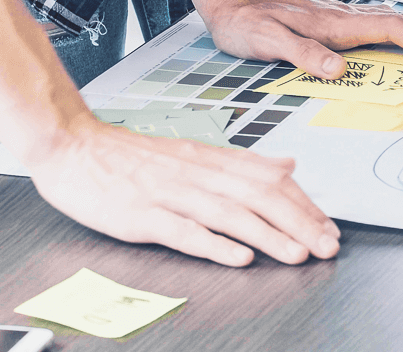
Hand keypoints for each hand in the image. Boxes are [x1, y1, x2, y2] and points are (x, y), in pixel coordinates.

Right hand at [28, 114, 338, 265]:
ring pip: (229, 214)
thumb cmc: (132, 156)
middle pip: (258, 196)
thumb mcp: (194, 151)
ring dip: (268, 235)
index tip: (329, 226)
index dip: (304, 203)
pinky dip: (213, 244)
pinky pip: (183, 231)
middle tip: (326, 245)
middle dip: (298, 222)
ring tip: (297, 254)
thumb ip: (242, 162)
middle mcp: (198, 174)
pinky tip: (238, 257)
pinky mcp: (143, 215)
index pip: (270, 180)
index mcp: (212, 160)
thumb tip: (288, 164)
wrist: (73, 146)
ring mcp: (170, 194)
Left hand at [202, 0, 402, 77]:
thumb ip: (302, 53)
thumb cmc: (245, 24)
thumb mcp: (266, 41)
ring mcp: (345, 16)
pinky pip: (386, 24)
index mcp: (336, 23)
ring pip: (401, 21)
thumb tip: (337, 69)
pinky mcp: (339, 20)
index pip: (391, 30)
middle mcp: (347, 16)